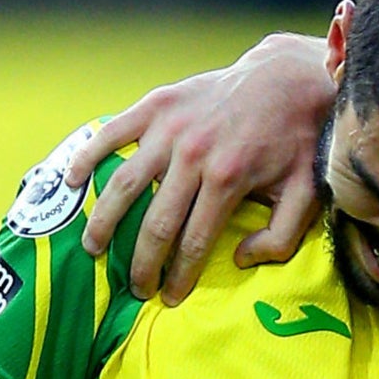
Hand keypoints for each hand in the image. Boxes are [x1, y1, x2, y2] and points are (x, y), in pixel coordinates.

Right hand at [67, 31, 335, 303]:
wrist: (288, 80)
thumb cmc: (297, 142)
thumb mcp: (306, 193)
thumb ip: (281, 237)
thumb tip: (240, 260)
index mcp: (228, 178)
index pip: (193, 242)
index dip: (178, 276)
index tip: (168, 298)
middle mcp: (193, 153)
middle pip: (155, 222)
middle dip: (142, 263)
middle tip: (135, 288)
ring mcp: (170, 126)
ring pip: (124, 182)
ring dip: (104, 220)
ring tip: (93, 247)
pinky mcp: (157, 103)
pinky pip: (113, 132)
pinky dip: (88, 156)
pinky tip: (72, 182)